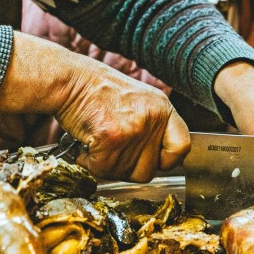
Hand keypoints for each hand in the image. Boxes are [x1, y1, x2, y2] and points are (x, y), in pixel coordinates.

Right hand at [52, 58, 190, 182]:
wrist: (71, 79)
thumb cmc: (98, 90)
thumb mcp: (139, 100)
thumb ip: (153, 127)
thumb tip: (159, 159)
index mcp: (163, 109)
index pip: (181, 148)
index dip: (166, 161)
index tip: (152, 160)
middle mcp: (152, 120)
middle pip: (148, 171)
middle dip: (127, 167)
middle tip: (112, 151)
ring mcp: (133, 130)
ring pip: (124, 174)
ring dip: (106, 164)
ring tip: (97, 143)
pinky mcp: (111, 139)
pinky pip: (103, 170)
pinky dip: (89, 162)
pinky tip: (86, 144)